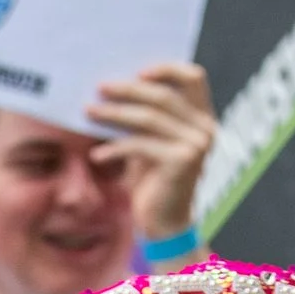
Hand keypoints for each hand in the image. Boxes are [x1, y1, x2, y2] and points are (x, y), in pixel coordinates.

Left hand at [84, 61, 214, 241]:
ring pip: (149, 118)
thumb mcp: (150, 141)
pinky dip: (115, 149)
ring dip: (114, 113)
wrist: (164, 224)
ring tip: (89, 112)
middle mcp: (205, 129)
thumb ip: (145, 116)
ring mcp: (196, 145)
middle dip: (128, 89)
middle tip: (100, 87)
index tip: (137, 72)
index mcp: (203, 118)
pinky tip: (97, 155)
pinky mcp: (181, 163)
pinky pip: (140, 145)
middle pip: (163, 95)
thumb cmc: (154, 180)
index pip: (194, 77)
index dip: (167, 69)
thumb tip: (113, 85)